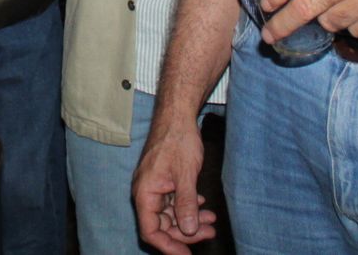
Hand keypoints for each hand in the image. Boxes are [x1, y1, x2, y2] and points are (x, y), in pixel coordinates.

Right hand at [133, 119, 217, 253]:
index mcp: (145, 192)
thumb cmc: (178, 140)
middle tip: (209, 233)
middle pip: (161, 225)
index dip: (168, 246)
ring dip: (189, 219)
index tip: (186, 254)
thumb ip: (186, 204)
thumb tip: (187, 230)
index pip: (150, 230)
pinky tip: (203, 205)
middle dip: (185, 233)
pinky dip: (188, 207)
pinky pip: (173, 201)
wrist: (178, 116)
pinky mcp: (164, 181)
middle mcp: (146, 192)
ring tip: (211, 221)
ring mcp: (155, 186)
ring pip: (170, 214)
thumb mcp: (185, 175)